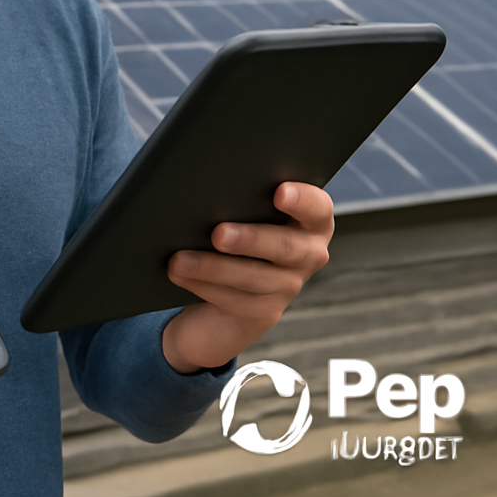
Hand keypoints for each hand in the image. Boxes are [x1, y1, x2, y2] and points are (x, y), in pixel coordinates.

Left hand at [161, 182, 332, 373]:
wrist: (230, 284)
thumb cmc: (235, 226)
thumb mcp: (243, 208)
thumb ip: (241, 196)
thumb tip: (206, 185)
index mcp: (309, 219)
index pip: (317, 207)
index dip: (303, 200)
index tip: (279, 192)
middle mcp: (308, 253)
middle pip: (285, 246)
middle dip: (249, 239)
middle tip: (218, 234)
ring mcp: (288, 285)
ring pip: (253, 277)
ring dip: (212, 267)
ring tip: (179, 259)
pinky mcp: (265, 311)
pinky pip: (235, 300)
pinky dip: (203, 285)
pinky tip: (179, 274)